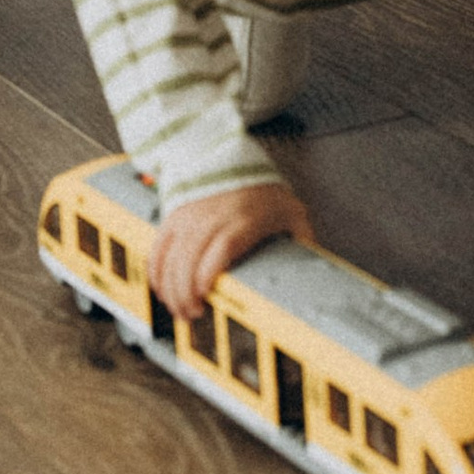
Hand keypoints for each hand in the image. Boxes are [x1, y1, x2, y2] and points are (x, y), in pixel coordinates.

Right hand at [152, 181, 311, 319]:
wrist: (229, 158)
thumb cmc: (262, 190)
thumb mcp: (290, 211)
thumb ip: (302, 240)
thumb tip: (317, 272)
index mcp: (244, 218)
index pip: (223, 245)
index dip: (209, 271)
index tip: (206, 294)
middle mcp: (212, 216)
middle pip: (190, 257)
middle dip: (186, 291)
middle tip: (193, 315)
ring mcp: (190, 216)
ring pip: (171, 256)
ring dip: (170, 287)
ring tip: (180, 310)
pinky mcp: (174, 217)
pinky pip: (158, 247)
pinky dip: (156, 272)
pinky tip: (162, 292)